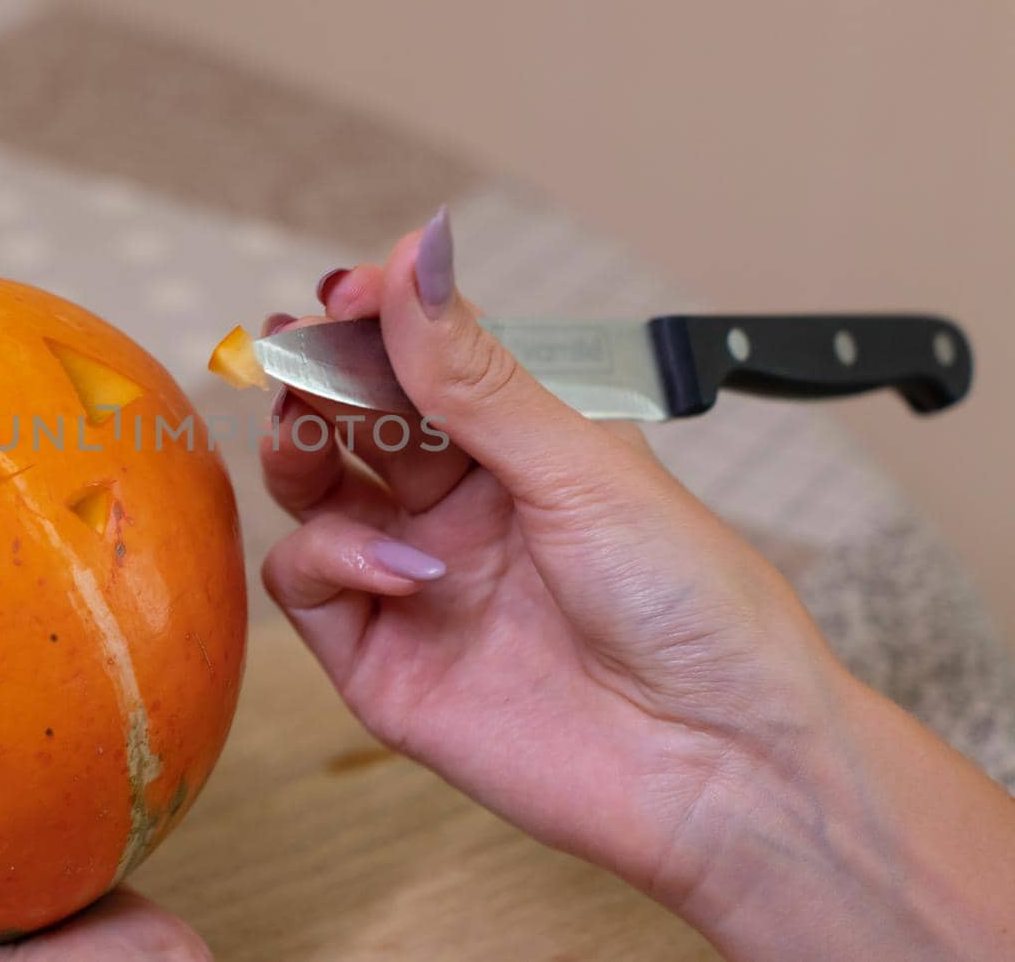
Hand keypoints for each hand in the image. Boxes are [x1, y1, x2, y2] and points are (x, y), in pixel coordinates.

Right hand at [261, 208, 1014, 959]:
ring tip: (309, 435)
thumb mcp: (581, 465)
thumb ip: (476, 375)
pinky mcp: (381, 659)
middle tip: (301, 355)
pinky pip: (310, 583)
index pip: (421, 355)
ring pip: (311, 492)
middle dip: (319, 376)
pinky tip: (407, 568)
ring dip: (298, 450)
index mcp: (520, 443)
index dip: (374, 317)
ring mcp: (415, 578)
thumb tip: (420, 251)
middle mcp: (459, 504)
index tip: (344, 292)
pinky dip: (336, 558)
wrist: (719, 765)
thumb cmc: (691, 603)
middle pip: (352, 416)